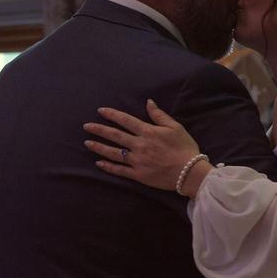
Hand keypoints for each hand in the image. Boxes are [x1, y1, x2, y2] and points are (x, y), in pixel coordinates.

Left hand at [84, 100, 199, 190]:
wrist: (189, 172)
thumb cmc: (184, 148)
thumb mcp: (175, 127)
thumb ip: (159, 115)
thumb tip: (148, 102)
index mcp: (148, 132)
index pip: (126, 120)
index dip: (112, 115)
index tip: (100, 111)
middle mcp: (139, 145)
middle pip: (115, 136)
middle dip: (99, 130)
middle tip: (86, 126)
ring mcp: (137, 161)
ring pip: (114, 153)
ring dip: (99, 147)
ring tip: (87, 143)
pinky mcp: (138, 175)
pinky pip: (120, 170)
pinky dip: (108, 167)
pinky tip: (98, 163)